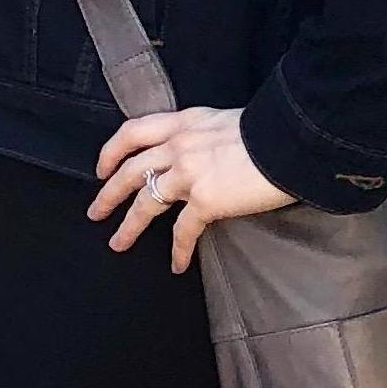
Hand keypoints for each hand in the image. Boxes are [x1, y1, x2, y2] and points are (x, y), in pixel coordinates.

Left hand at [91, 107, 295, 271]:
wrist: (292, 140)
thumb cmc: (270, 131)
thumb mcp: (224, 122)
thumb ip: (202, 137)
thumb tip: (201, 155)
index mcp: (182, 123)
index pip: (132, 133)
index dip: (111, 151)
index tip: (101, 168)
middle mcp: (178, 145)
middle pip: (130, 171)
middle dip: (109, 193)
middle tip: (95, 212)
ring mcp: (188, 173)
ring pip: (146, 202)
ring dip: (128, 225)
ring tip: (117, 243)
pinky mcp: (205, 200)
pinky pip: (183, 231)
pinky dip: (178, 250)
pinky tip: (176, 265)